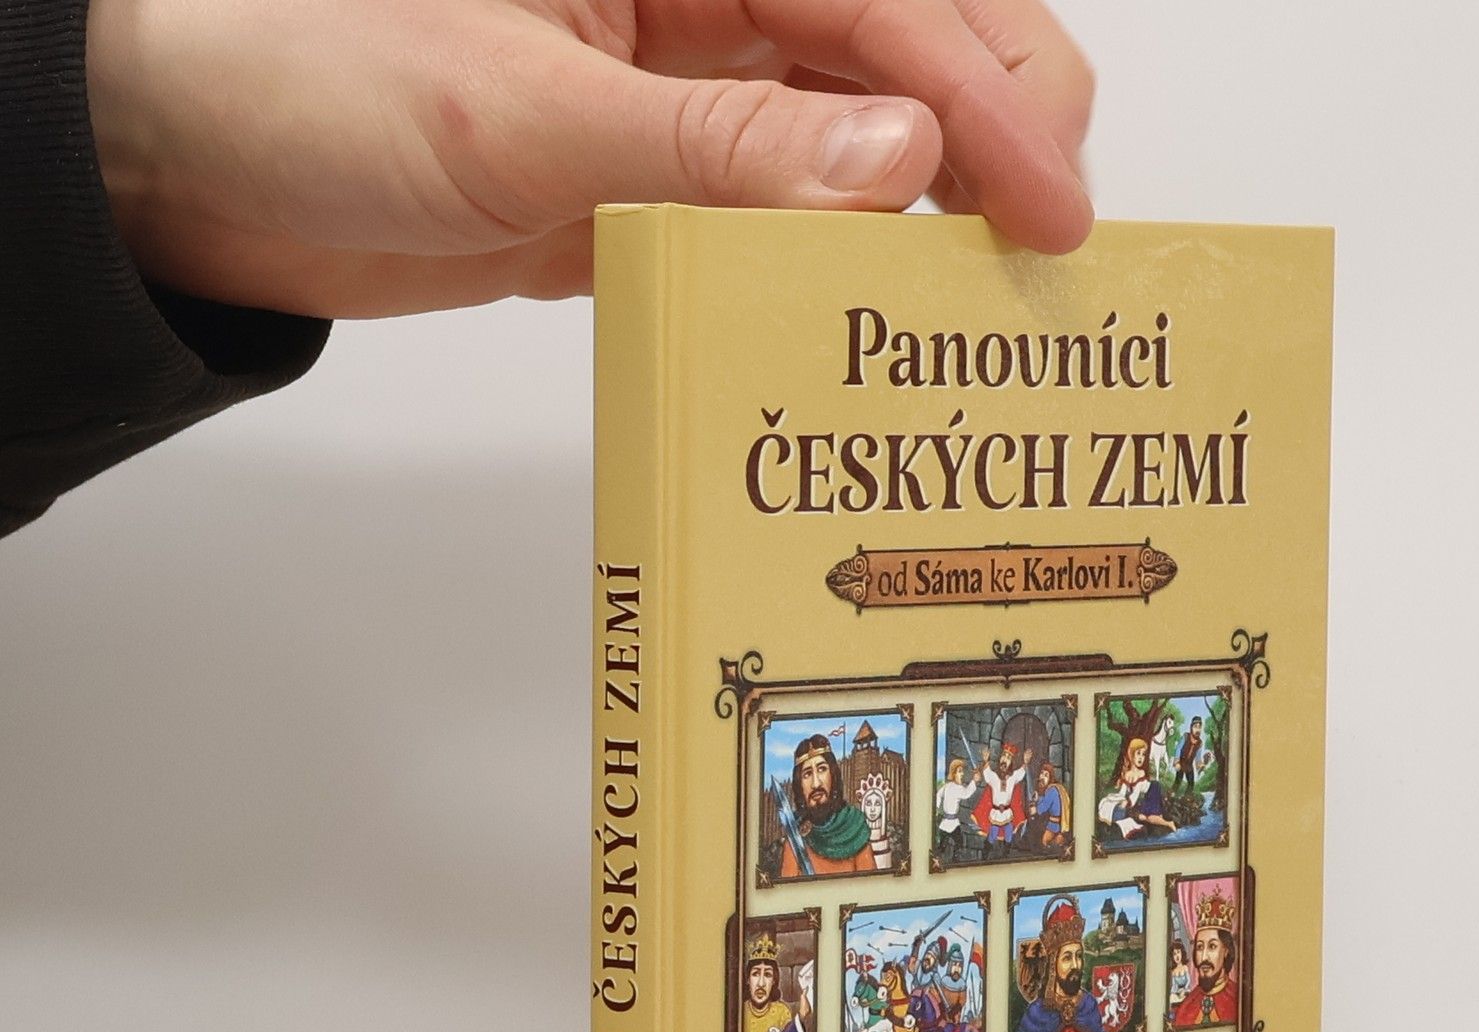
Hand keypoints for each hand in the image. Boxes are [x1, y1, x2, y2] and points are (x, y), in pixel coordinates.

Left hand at [85, 0, 1095, 318]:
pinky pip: (779, 222)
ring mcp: (684, 98)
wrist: (198, 165)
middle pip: (907, 51)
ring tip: (980, 307)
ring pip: (857, 142)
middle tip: (1045, 252)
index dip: (990, 97)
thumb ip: (712, 148)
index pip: (887, 1)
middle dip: (994, 138)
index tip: (1050, 204)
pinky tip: (869, 323)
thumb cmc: (309, 73)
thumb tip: (890, 160)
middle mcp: (701, 5)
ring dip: (923, 219)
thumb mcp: (522, 111)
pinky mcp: (657, 187)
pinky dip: (829, 272)